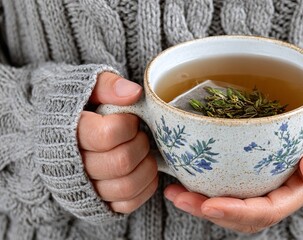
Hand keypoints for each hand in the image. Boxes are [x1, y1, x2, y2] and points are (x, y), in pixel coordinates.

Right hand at [78, 72, 158, 213]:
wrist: (62, 133)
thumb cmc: (80, 107)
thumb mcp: (87, 86)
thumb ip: (107, 85)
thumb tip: (133, 94)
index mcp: (67, 134)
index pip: (107, 135)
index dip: (127, 125)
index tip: (129, 119)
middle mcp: (73, 166)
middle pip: (121, 162)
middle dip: (140, 144)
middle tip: (138, 134)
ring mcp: (86, 188)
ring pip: (126, 186)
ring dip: (146, 166)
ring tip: (142, 150)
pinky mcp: (100, 202)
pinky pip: (128, 204)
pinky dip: (145, 187)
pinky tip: (144, 168)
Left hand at [164, 110, 302, 232]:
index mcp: (297, 192)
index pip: (266, 210)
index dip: (237, 212)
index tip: (209, 205)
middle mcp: (277, 198)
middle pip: (242, 217)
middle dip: (208, 211)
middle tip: (179, 196)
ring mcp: (262, 192)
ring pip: (230, 210)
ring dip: (200, 205)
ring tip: (174, 192)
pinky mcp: (251, 182)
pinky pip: (228, 195)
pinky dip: (205, 193)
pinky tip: (184, 182)